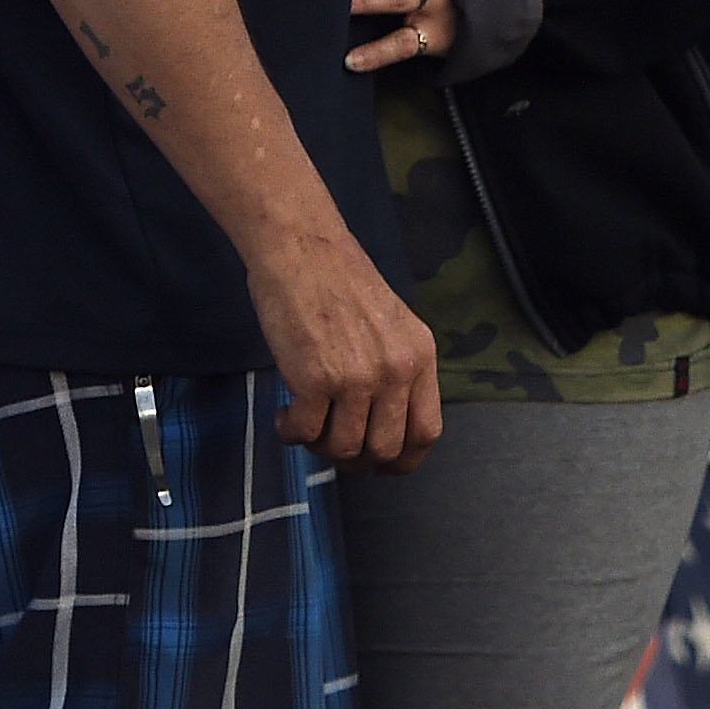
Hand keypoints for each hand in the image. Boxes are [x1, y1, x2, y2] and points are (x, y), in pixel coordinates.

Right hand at [246, 222, 442, 471]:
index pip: (426, 432)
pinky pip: (306, 431)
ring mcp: (357, 378)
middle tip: (330, 444)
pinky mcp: (315, 380)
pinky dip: (291, 432)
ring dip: (318, 446)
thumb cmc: (334, 276)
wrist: (298, 246)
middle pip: (384, 448)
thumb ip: (395, 366)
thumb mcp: (389, 320)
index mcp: (419, 356)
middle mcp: (395, 372)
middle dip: (355, 458)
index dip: (402, 458)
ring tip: (301, 424)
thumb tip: (381, 416)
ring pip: (344, 447)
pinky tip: (283, 416)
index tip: (380, 463)